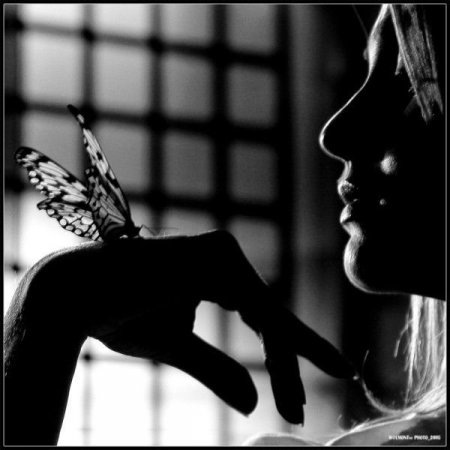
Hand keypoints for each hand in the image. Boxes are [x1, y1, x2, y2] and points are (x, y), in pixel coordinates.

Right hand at [30, 230, 355, 423]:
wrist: (72, 297)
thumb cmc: (119, 314)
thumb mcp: (176, 346)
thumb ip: (216, 368)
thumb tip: (253, 403)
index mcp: (217, 269)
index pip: (260, 314)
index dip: (280, 355)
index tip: (294, 399)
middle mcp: (224, 256)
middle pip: (269, 316)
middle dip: (287, 366)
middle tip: (297, 414)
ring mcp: (221, 255)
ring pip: (269, 316)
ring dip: (285, 366)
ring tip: (294, 412)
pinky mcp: (214, 262)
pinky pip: (258, 310)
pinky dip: (279, 347)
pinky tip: (290, 384)